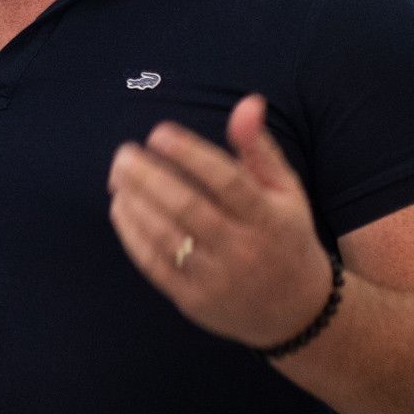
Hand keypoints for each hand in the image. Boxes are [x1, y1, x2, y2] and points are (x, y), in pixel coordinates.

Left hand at [107, 94, 329, 346]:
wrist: (296, 311)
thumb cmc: (284, 237)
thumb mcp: (285, 191)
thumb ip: (259, 148)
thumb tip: (247, 102)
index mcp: (268, 216)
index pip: (226, 180)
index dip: (190, 154)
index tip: (159, 133)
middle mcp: (243, 248)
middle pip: (187, 207)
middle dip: (148, 176)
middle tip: (123, 153)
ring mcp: (216, 277)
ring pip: (165, 236)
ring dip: (134, 202)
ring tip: (117, 176)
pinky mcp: (193, 299)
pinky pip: (154, 264)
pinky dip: (132, 234)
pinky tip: (121, 208)